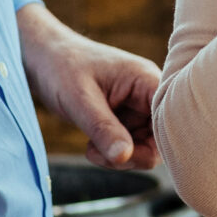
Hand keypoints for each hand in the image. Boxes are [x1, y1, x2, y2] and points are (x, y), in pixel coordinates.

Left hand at [18, 5, 158, 168]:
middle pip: (162, 139)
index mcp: (146, 80)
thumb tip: (124, 156)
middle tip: (99, 155)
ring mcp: (138, 109)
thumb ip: (103, 128)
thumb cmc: (61, 67)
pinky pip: (131, 147)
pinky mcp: (126, 120)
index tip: (125, 153)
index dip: (159, 141)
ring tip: (91, 148)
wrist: (43, 59)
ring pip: (146, 148)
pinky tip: (92, 145)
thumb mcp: (79, 99)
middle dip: (132, 155)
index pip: (172, 117)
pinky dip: (113, 154)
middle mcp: (149, 94)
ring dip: (120, 157)